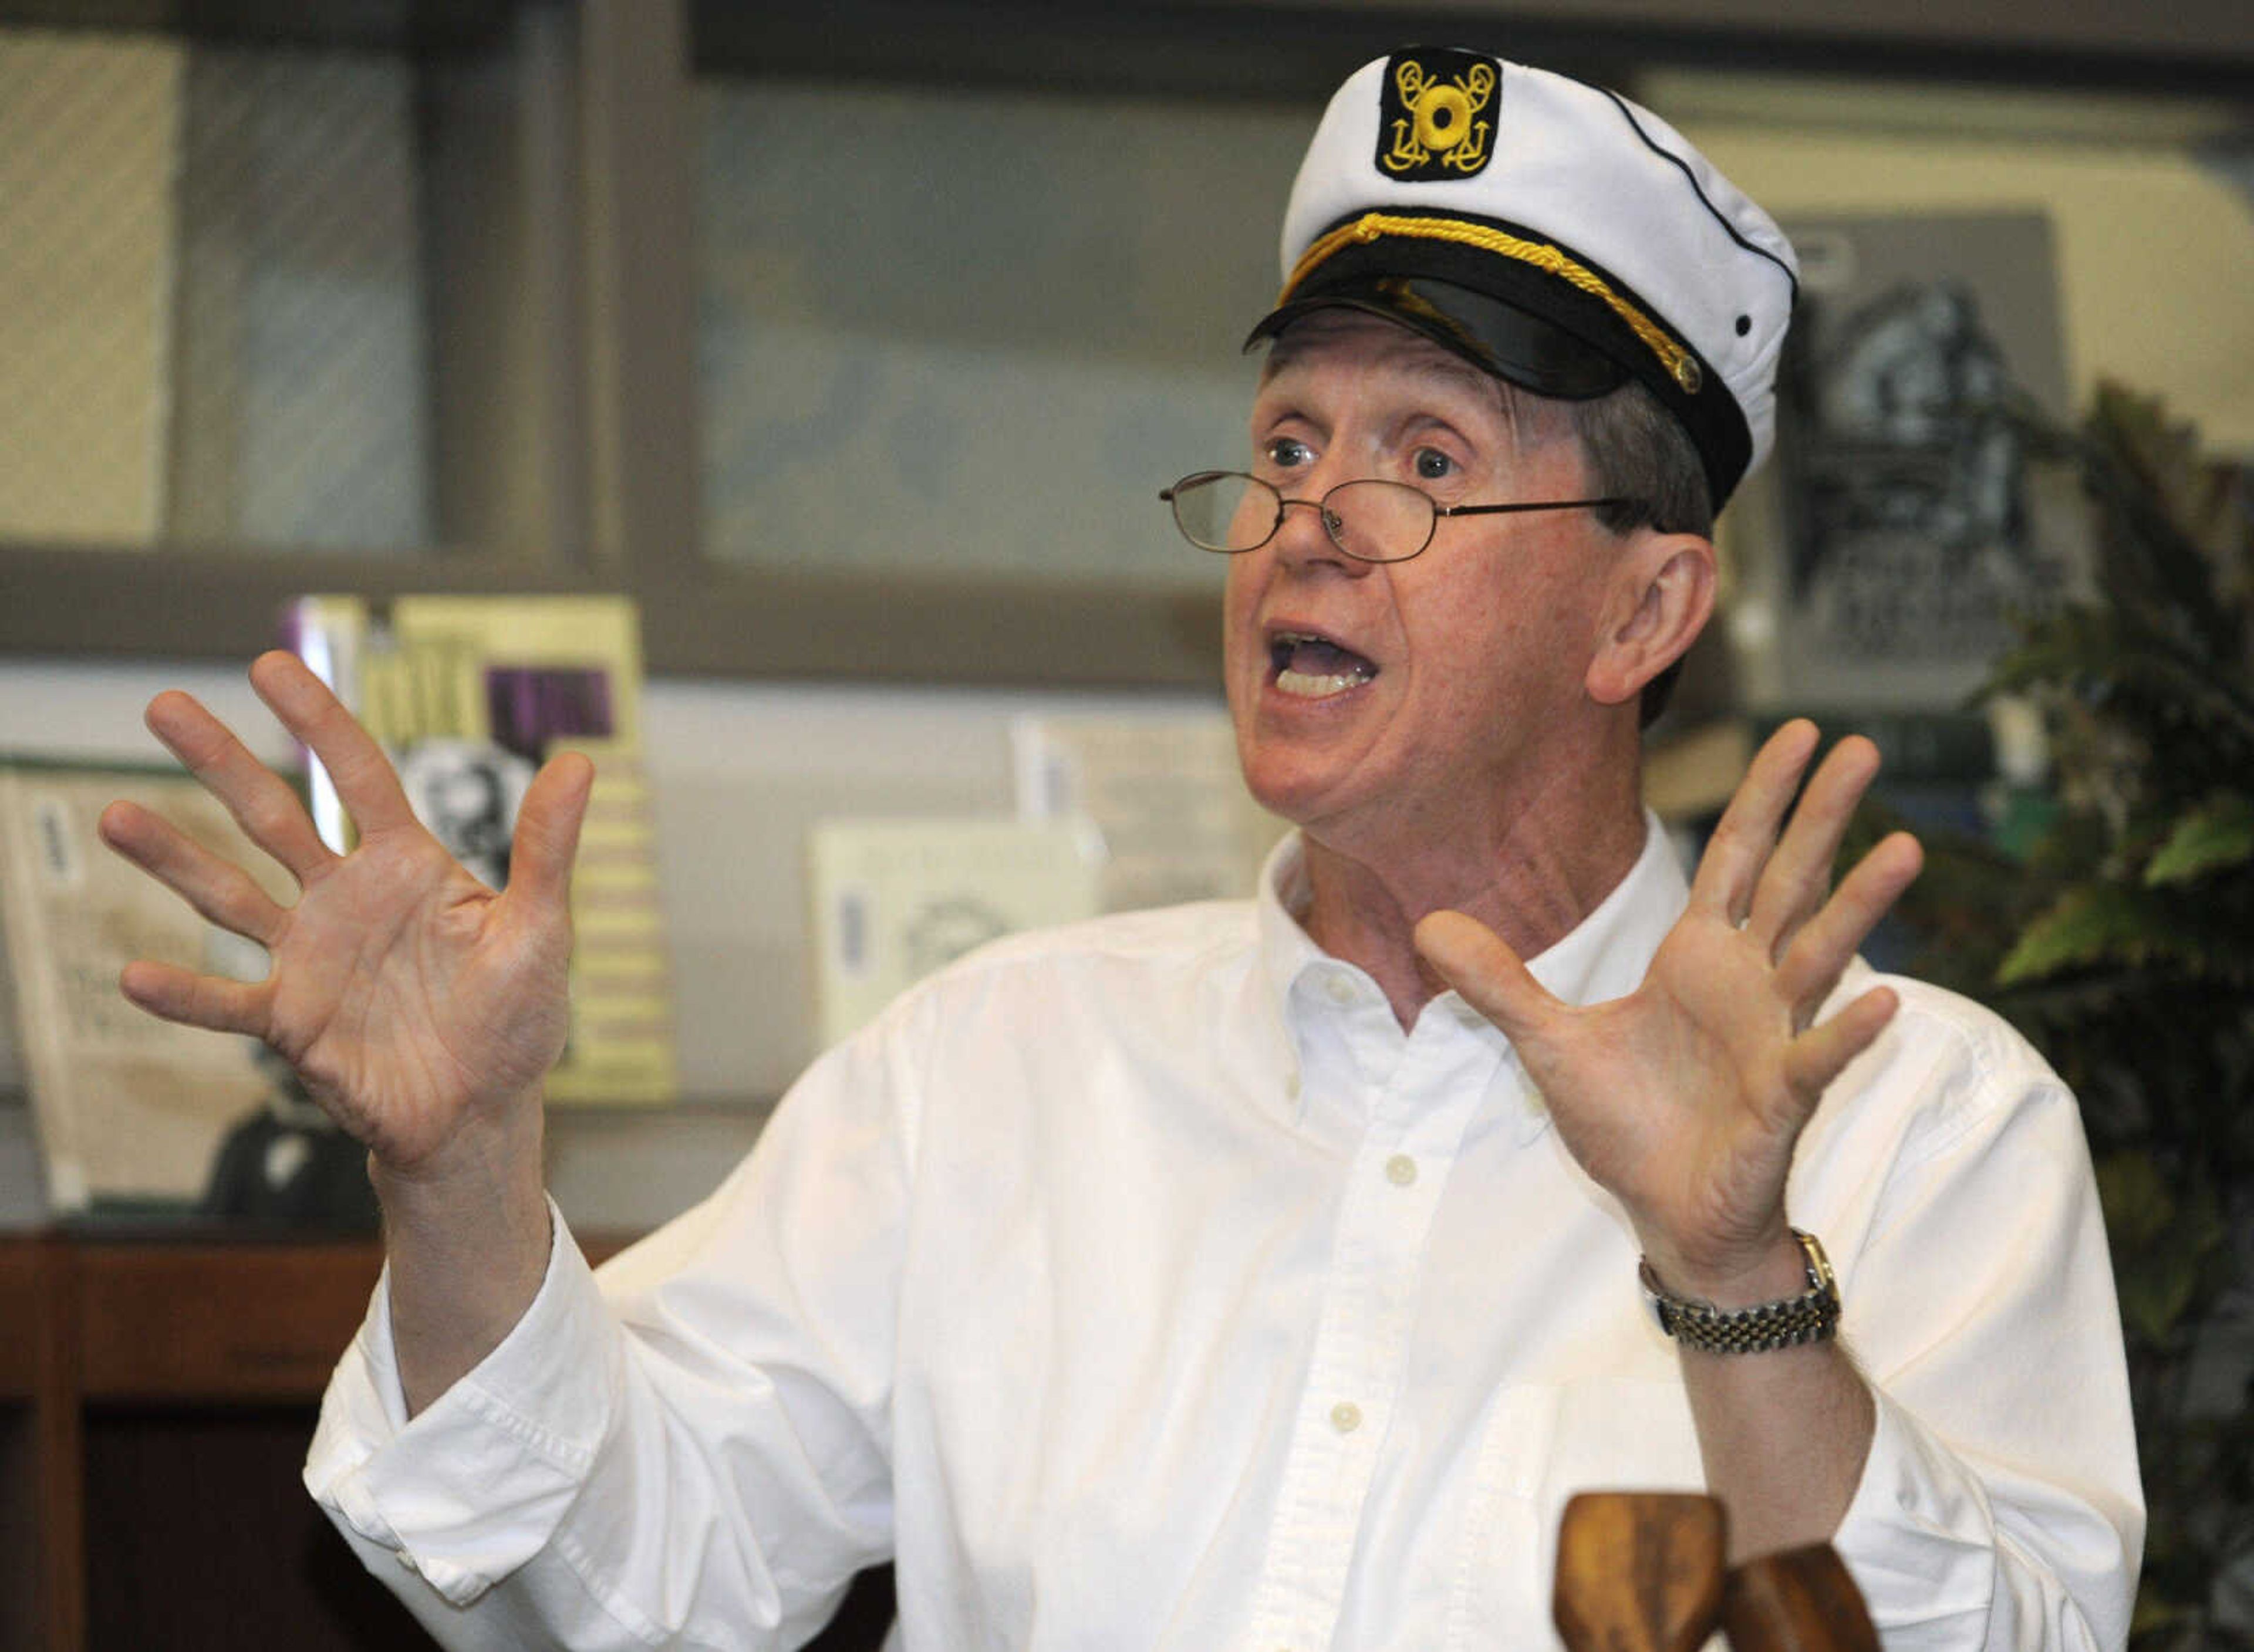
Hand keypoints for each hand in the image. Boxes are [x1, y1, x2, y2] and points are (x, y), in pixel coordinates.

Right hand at [99, 650, 593, 1175]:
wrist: (483, 1111)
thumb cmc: (516, 1017)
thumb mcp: (541, 931)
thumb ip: (546, 850)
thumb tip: (580, 762)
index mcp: (407, 865)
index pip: (357, 775)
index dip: (316, 720)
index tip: (268, 664)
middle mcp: (346, 899)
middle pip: (274, 816)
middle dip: (220, 762)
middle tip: (162, 705)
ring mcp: (311, 957)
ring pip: (230, 895)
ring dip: (173, 858)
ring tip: (115, 816)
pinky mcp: (292, 1021)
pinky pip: (227, 1002)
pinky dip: (185, 992)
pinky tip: (135, 975)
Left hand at [1414, 721, 1921, 1297]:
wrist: (1666, 1216)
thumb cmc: (1629, 1127)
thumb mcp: (1546, 1044)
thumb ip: (1497, 982)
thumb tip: (1426, 925)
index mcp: (1698, 959)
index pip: (1737, 857)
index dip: (1764, 795)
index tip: (1799, 731)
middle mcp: (1748, 986)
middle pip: (1791, 882)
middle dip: (1824, 816)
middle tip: (1865, 746)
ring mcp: (1772, 1039)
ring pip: (1820, 956)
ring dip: (1859, 904)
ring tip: (1905, 847)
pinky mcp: (1779, 1100)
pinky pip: (1817, 1059)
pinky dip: (1847, 1033)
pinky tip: (1885, 1000)